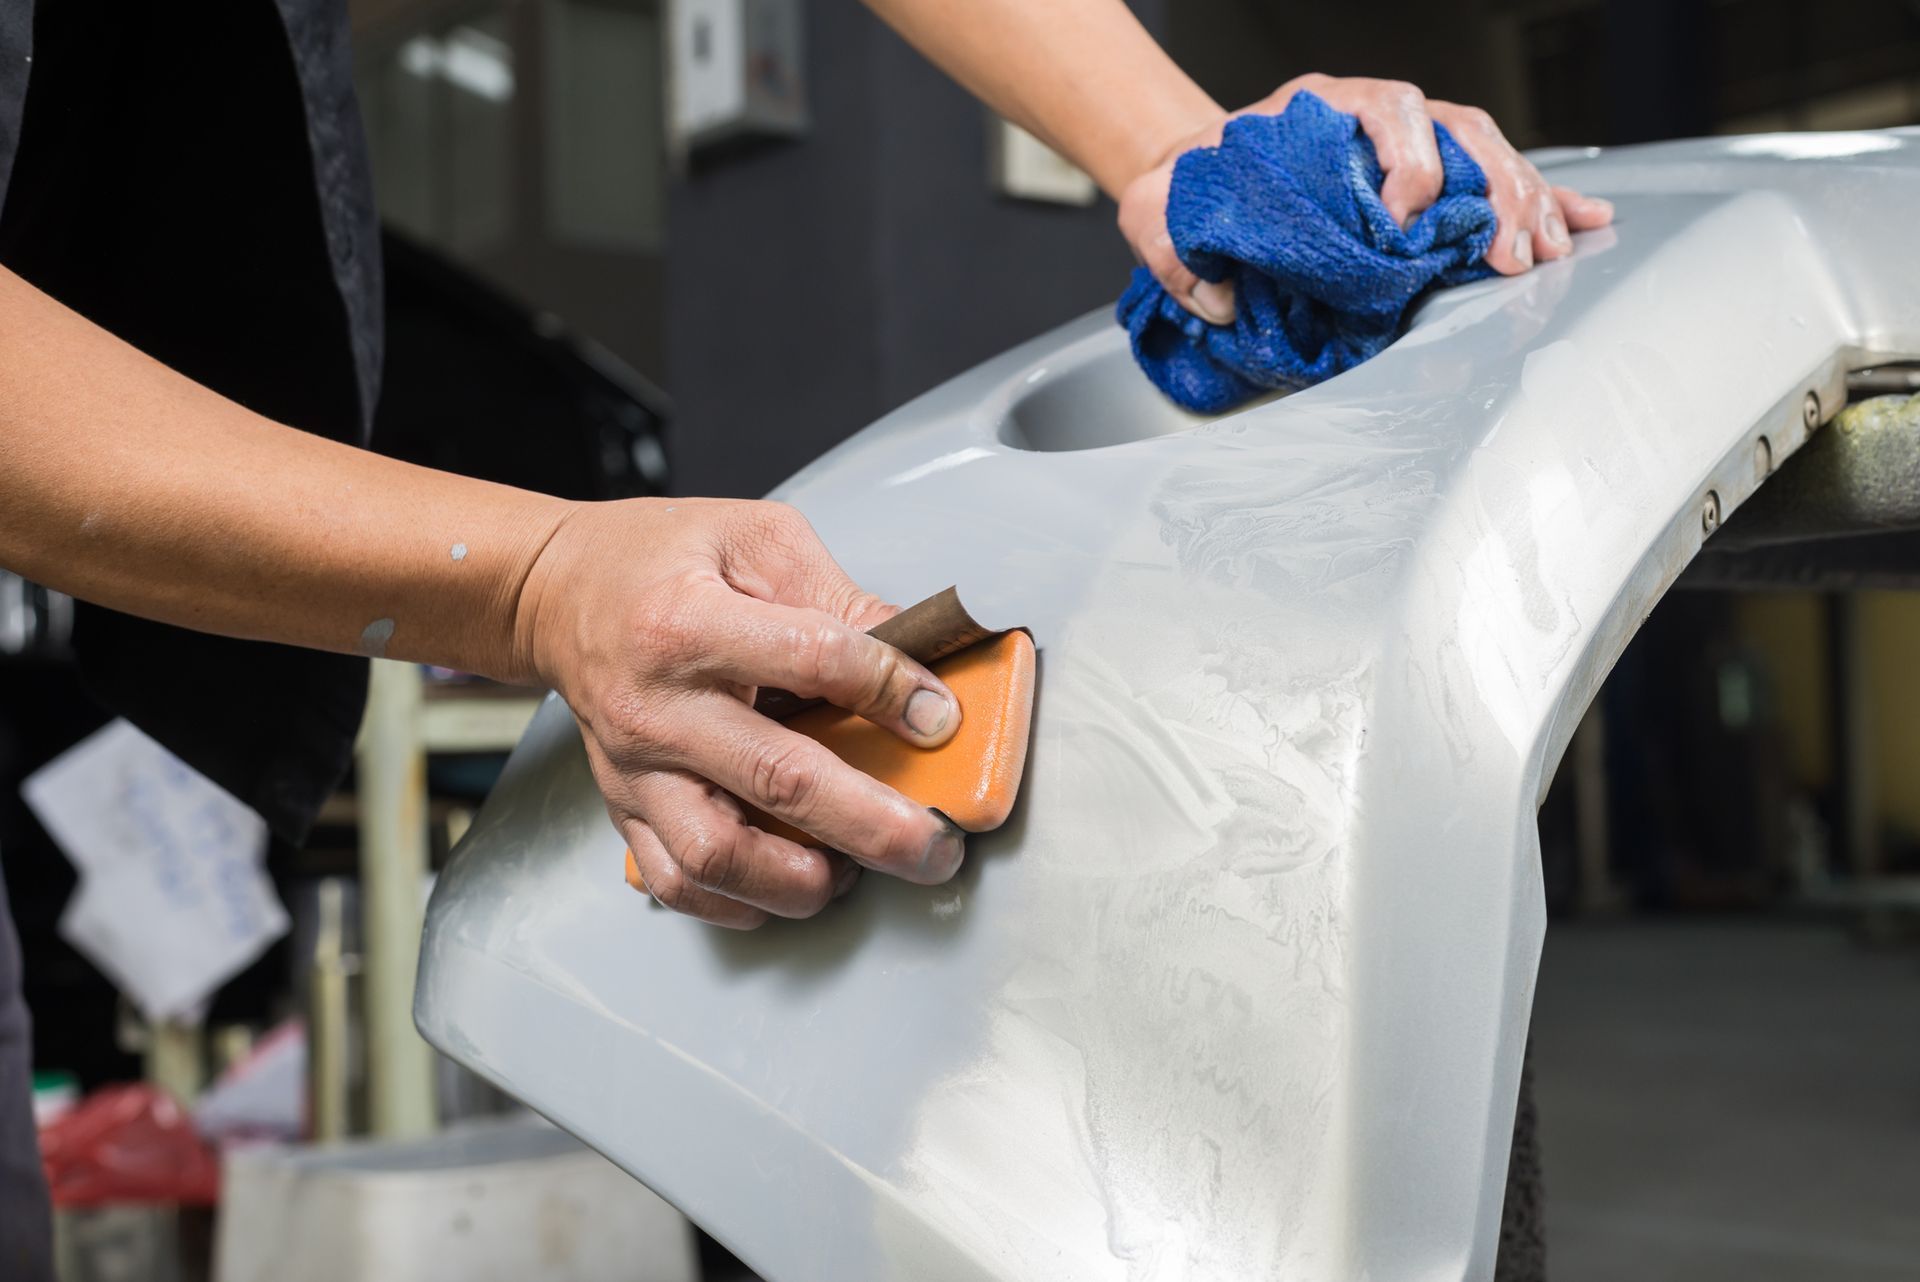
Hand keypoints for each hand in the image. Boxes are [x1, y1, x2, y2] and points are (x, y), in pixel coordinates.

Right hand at [515, 497, 966, 928]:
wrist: (558, 592)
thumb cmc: (662, 560)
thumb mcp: (757, 539)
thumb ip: (838, 598)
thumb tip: (915, 661)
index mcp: (689, 621)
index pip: (813, 660)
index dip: (891, 690)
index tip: (941, 718)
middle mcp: (658, 705)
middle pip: (778, 779)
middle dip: (874, 824)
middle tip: (935, 846)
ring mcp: (636, 767)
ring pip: (719, 855)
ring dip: (802, 879)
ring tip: (857, 871)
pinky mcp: (624, 806)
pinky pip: (679, 882)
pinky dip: (742, 902)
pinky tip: (792, 882)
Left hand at [1116, 73, 1614, 324]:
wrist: (1201, 171)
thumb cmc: (1192, 185)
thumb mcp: (1159, 209)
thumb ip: (1172, 253)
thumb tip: (1217, 301)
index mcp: (1324, 105)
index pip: (1389, 111)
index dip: (1411, 164)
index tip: (1406, 226)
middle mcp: (1378, 114)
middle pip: (1459, 129)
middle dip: (1494, 190)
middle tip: (1511, 254)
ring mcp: (1411, 140)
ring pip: (1488, 152)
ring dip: (1526, 201)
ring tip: (1550, 251)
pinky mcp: (1430, 174)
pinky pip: (1494, 178)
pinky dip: (1541, 199)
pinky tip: (1584, 222)